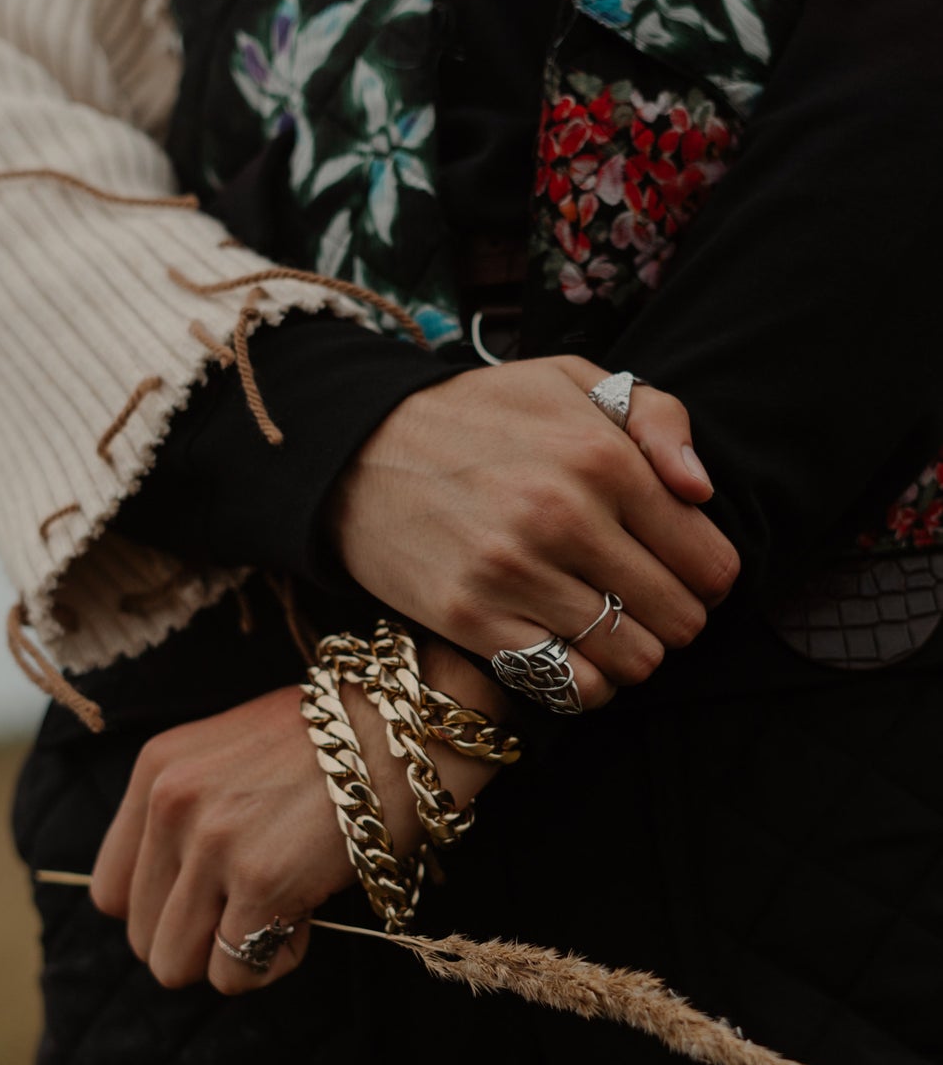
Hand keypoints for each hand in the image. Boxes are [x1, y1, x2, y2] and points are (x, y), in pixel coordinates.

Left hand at [90, 645, 504, 993]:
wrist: (406, 725)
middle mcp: (170, 804)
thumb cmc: (334, 743)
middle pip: (141, 936)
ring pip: (175, 965)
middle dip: (199, 939)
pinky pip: (235, 971)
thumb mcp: (230, 755)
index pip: (109, 890)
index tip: (213, 897)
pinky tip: (307, 917)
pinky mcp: (260, 880)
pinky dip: (273, 962)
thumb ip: (189, 814)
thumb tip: (174, 898)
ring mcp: (211, 842)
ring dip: (231, 956)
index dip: (162, 910)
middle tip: (259, 905)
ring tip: (282, 911)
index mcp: (156, 771)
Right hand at [327, 356, 740, 707]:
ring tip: (606, 630)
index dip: (708, 575)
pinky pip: (568, 685)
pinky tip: (571, 656)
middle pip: (678, 617)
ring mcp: (514, 575)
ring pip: (631, 659)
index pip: (708, 558)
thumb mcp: (567, 379)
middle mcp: (564, 518)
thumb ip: (655, 416)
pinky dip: (585, 683)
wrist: (356, 453)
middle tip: (642, 604)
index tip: (685, 575)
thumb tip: (700, 491)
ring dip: (631, 653)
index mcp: (600, 456)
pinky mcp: (471, 620)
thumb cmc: (473, 417)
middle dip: (674, 618)